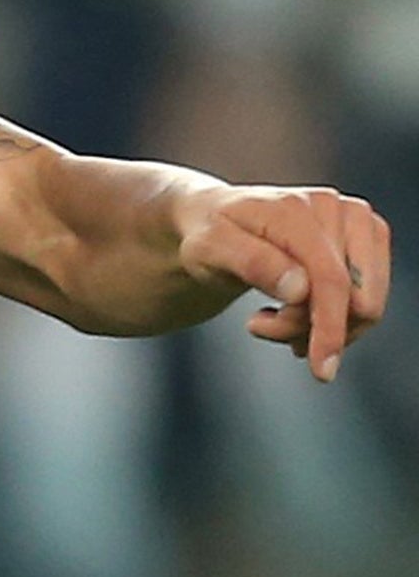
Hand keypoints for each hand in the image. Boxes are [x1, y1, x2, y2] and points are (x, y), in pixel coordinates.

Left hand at [175, 184, 391, 382]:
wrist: (216, 219)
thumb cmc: (210, 235)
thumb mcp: (209, 249)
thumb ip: (251, 263)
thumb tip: (301, 288)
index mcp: (294, 209)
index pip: (331, 280)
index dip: (330, 327)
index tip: (321, 369)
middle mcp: (334, 208)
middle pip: (353, 297)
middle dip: (313, 326)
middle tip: (262, 325)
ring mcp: (355, 220)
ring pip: (365, 303)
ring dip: (321, 326)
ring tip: (271, 319)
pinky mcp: (366, 236)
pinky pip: (368, 297)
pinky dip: (334, 317)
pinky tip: (292, 312)